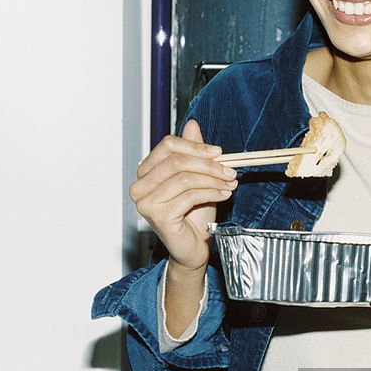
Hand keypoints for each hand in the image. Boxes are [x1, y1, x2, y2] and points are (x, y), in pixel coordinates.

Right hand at [129, 119, 237, 274]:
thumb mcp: (197, 177)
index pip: (167, 146)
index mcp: (146, 172)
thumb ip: (193, 152)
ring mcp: (146, 203)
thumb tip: (192, 124)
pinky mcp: (158, 216)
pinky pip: (189, 196)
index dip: (195, 146)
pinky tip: (224, 195)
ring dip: (213, 179)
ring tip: (230, 183)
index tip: (218, 152)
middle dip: (208, 164)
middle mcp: (140, 186)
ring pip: (184, 178)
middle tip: (229, 170)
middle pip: (176, 161)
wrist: (195, 246)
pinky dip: (212, 193)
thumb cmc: (194, 214)